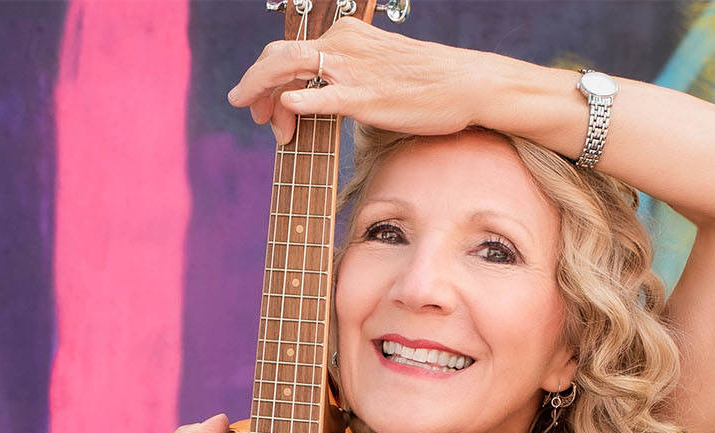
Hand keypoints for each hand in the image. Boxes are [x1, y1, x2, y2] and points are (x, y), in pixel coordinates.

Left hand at [226, 19, 483, 143]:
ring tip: (256, 117)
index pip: (288, 50)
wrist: (466, 83)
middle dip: (253, 83)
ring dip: (262, 92)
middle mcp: (342, 44)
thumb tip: (322, 99)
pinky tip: (285, 108)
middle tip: (248, 111)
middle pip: (277, 55)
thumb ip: (347, 76)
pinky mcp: (366, 96)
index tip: (265, 107)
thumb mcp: (378, 66)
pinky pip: (324, 95)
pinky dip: (299, 100)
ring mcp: (352, 69)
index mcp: (344, 34)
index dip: (264, 77)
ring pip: (288, 69)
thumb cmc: (426, 81)